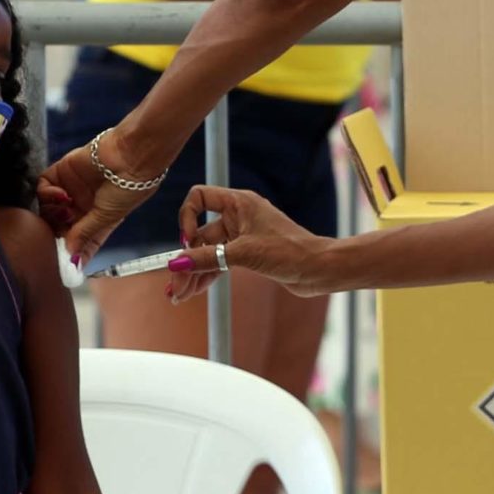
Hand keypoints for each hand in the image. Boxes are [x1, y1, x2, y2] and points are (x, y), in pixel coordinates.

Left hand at [42, 129, 170, 264]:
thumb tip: (71, 256)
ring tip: (66, 209)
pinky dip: (47, 194)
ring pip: (47, 209)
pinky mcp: (61, 172)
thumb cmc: (127, 189)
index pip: (77, 242)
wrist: (130, 156)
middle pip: (57, 226)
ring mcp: (70, 190)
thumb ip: (84, 234)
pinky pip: (43, 187)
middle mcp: (82, 207)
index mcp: (97, 221)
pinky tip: (61, 194)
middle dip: (55, 233)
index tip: (63, 263)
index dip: (69, 253)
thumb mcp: (107, 217)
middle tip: (57, 236)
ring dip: (51, 213)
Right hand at [167, 184, 335, 303]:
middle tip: (175, 287)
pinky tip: (194, 291)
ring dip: (194, 272)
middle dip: (186, 260)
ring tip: (179, 296)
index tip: (187, 243)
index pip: (199, 197)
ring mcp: (242, 236)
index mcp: (238, 203)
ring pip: (208, 252)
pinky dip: (207, 275)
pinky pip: (219, 262)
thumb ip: (207, 258)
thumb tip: (176, 263)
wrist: (319, 270)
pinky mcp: (247, 254)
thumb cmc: (289, 252)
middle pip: (200, 234)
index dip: (187, 218)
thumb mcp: (244, 254)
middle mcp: (238, 216)